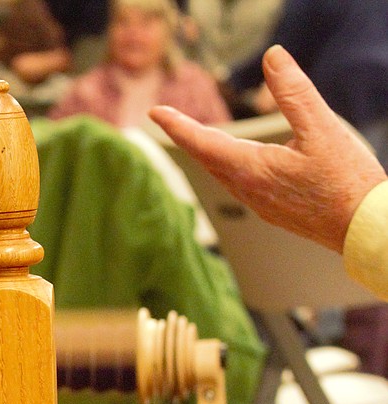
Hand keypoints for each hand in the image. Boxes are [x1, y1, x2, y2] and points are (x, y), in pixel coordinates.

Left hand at [149, 46, 386, 252]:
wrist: (364, 229)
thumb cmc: (347, 183)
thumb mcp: (322, 128)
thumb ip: (295, 92)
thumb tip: (273, 58)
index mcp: (251, 169)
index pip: (202, 143)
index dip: (176, 126)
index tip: (154, 113)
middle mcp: (247, 190)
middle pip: (206, 159)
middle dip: (187, 136)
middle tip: (167, 119)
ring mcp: (259, 204)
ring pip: (222, 173)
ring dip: (206, 152)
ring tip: (196, 136)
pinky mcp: (272, 212)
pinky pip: (238, 185)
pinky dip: (227, 167)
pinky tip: (235, 163)